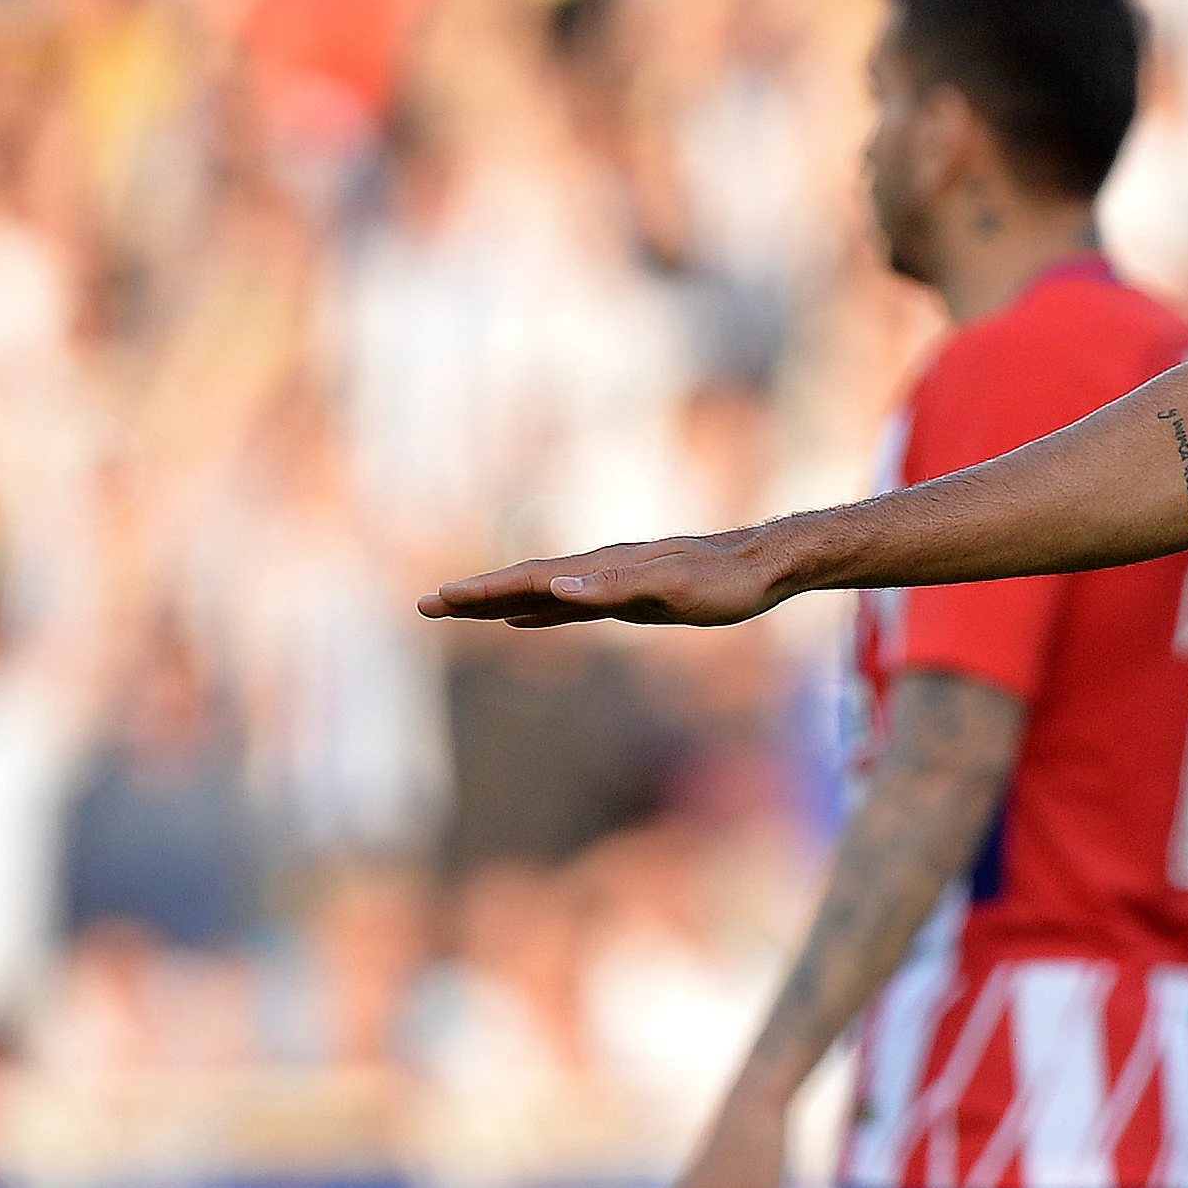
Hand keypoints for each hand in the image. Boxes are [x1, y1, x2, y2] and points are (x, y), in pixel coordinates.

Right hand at [420, 527, 785, 627]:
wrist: (763, 567)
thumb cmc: (722, 582)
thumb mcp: (671, 589)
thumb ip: (614, 589)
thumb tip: (556, 587)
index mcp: (601, 569)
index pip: (528, 580)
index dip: (482, 592)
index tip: (438, 600)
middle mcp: (598, 571)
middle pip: (523, 583)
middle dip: (474, 595)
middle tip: (424, 605)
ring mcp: (610, 583)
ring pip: (541, 593)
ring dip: (498, 602)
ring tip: (458, 610)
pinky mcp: (627, 598)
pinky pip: (568, 605)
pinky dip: (538, 612)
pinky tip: (522, 620)